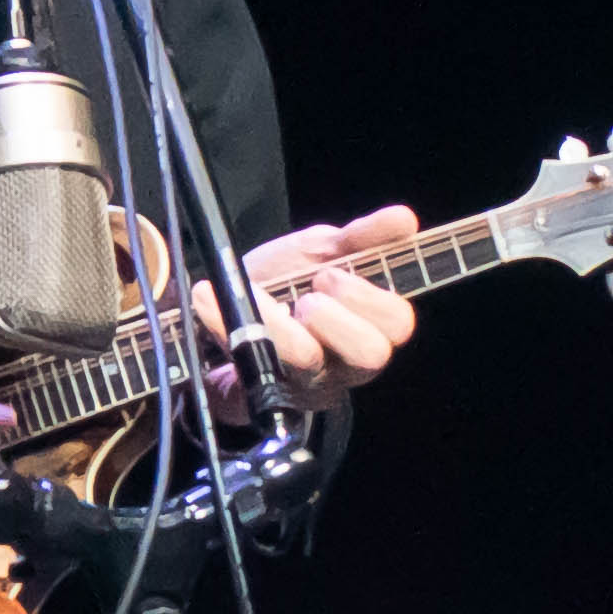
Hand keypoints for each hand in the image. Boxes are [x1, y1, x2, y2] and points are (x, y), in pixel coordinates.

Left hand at [221, 208, 419, 413]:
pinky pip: (248, 364)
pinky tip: (207, 297)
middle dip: (337, 314)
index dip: (369, 296)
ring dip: (279, 318)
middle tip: (307, 295)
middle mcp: (342, 365)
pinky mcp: (259, 393)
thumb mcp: (322, 253)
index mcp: (367, 327)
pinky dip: (222, 321)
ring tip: (257, 295)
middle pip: (370, 355)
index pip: (398, 324)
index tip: (332, 272)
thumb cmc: (284, 285)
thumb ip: (362, 238)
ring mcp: (303, 384)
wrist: (223, 313)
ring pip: (305, 360)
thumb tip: (405, 220)